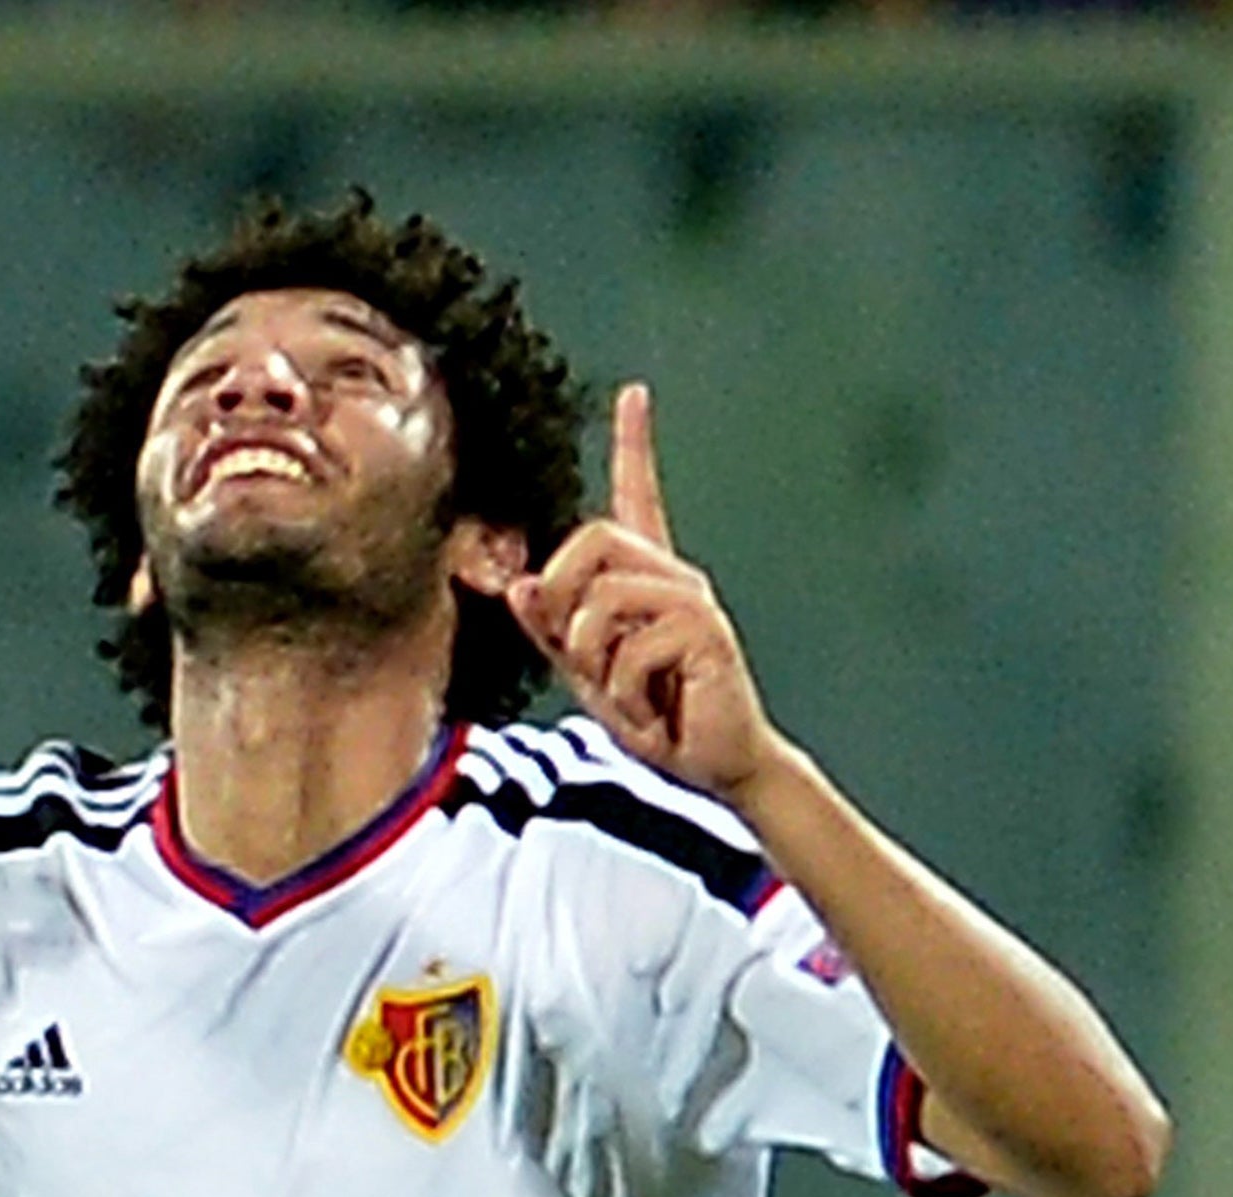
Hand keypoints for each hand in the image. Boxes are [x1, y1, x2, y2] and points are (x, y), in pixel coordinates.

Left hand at [507, 384, 782, 803]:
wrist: (715, 766)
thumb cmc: (657, 717)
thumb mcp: (588, 676)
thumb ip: (551, 633)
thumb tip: (517, 585)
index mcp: (643, 578)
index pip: (636, 497)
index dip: (634, 445)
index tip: (634, 394)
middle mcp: (673, 576)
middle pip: (593, 538)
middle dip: (562, 595)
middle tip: (579, 653)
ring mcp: (692, 601)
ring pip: (603, 598)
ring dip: (593, 658)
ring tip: (623, 693)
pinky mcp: (707, 634)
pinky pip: (634, 645)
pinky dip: (626, 690)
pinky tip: (652, 710)